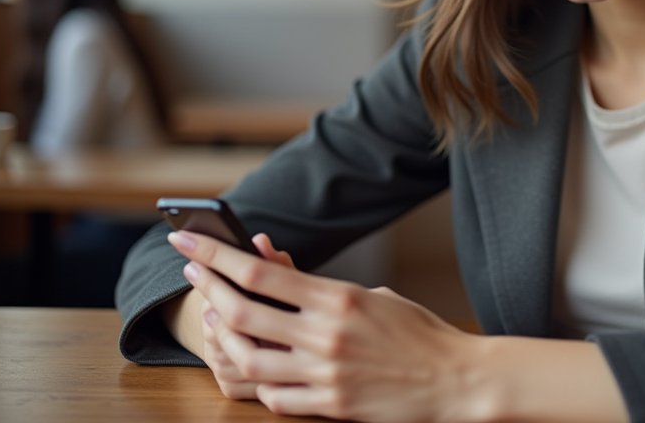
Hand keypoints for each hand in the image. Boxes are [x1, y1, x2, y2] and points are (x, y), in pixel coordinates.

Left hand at [168, 230, 483, 421]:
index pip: (260, 273)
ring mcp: (325, 373)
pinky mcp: (331, 405)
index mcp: (339, 298)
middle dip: (207, 284)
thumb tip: (275, 267)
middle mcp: (326, 335)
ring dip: (221, 337)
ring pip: (248, 358)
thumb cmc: (419, 332)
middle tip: (189, 266)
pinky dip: (257, 380)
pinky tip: (250, 365)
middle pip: (243, 310)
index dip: (217, 255)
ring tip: (211, 317)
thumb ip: (324, 288)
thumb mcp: (375, 295)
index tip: (189, 239)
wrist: (455, 379)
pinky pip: (275, 396)